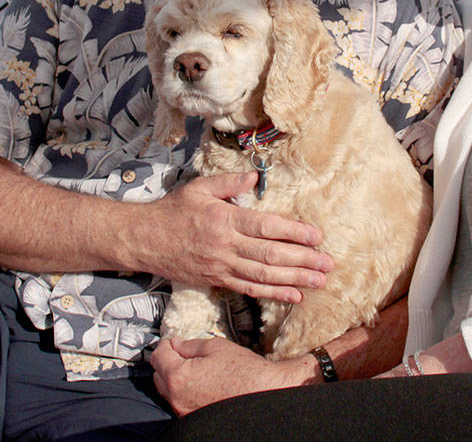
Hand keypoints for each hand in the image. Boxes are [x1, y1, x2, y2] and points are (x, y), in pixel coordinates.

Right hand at [138, 172, 332, 303]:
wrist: (143, 240)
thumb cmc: (173, 211)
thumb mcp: (199, 188)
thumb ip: (230, 182)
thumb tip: (255, 176)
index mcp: (225, 219)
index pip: (266, 227)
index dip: (294, 233)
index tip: (317, 237)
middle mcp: (226, 246)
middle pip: (271, 255)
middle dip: (303, 260)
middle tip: (328, 264)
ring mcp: (222, 267)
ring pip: (264, 276)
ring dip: (295, 279)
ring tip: (319, 281)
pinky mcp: (217, 281)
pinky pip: (249, 290)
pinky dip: (273, 294)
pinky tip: (293, 295)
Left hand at [152, 336, 315, 414]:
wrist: (264, 393)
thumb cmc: (244, 372)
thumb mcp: (216, 347)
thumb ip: (190, 345)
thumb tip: (178, 344)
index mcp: (179, 377)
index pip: (159, 355)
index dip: (166, 344)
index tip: (173, 341)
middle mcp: (177, 398)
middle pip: (159, 375)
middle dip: (168, 361)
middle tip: (182, 352)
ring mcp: (184, 411)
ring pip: (169, 391)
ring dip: (176, 377)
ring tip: (195, 367)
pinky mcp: (193, 419)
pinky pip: (181, 402)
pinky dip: (186, 391)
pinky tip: (202, 383)